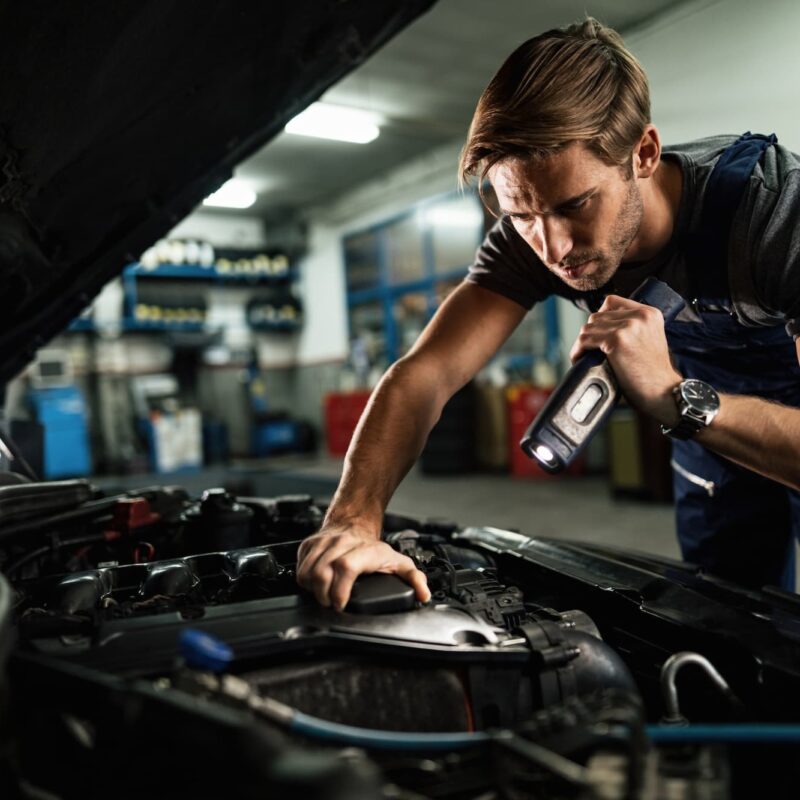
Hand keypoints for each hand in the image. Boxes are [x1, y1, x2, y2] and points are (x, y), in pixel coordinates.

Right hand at [296, 523, 430, 610]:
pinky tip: (315, 585)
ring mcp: (324, 543)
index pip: (346, 566)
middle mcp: (342, 543)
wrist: (355, 522)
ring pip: (308, 570)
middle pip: (323, 571)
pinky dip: (304, 580)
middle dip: (324, 595)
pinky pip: (300, 567)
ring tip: (324, 596)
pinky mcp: (309, 544)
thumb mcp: (399, 562)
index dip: (340, 590)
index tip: (340, 604)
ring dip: (313, 589)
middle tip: (332, 603)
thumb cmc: (374, 548)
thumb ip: (414, 579)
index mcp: (364, 550)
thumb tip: (423, 595)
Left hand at [569, 294, 681, 424]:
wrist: (663, 391)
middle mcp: (640, 316)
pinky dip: (578, 351)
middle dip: (590, 334)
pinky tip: (579, 359)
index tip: (596, 332)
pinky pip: (585, 340)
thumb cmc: (654, 373)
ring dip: (581, 343)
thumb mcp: (650, 339)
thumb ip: (633, 328)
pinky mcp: (616, 341)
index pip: (611, 302)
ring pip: (588, 328)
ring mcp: (628, 327)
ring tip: (582, 356)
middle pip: (596, 316)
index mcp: (649, 313)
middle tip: (588, 349)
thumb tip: (602, 327)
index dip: (600, 317)